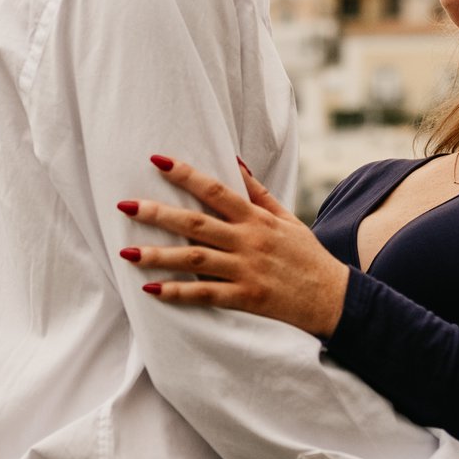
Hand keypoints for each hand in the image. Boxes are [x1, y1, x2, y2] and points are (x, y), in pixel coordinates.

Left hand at [118, 155, 350, 337]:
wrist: (333, 297)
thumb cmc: (307, 255)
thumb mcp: (286, 218)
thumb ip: (258, 193)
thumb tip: (235, 162)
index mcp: (256, 218)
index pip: (216, 190)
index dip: (186, 174)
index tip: (157, 160)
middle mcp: (249, 241)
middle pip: (196, 223)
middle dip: (158, 214)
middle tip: (125, 206)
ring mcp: (246, 270)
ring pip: (195, 259)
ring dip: (159, 255)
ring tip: (127, 252)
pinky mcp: (247, 298)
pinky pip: (206, 294)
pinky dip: (179, 293)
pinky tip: (152, 289)